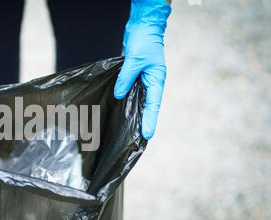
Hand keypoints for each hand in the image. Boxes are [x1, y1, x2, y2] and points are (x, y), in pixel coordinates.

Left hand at [114, 0, 171, 139]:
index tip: (147, 135)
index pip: (153, 105)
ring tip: (128, 128)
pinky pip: (131, 89)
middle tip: (137, 137)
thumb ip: (125, 78)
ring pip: (138, 98)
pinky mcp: (135, 74)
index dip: (150, 120)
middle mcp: (152, 81)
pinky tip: (120, 107)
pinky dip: (126, 98)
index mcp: (157, 79)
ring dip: (134, 111)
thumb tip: (118, 94)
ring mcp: (143, 78)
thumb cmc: (143, 40)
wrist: (143, 25)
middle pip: (147, 105)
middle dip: (143, 120)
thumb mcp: (134, 60)